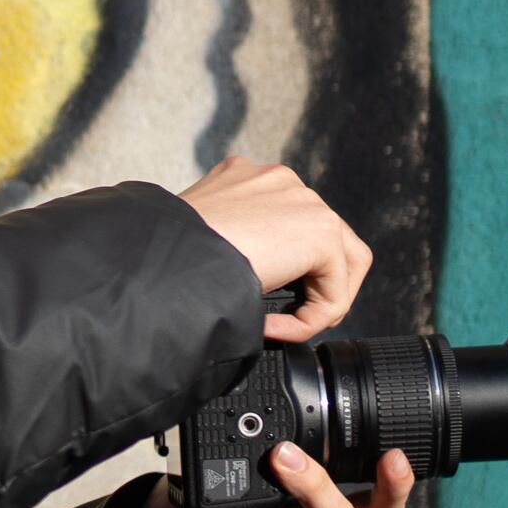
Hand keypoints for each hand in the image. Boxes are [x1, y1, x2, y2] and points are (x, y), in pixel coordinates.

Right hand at [175, 157, 370, 342]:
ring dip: (317, 304)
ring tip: (285, 327)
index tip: (253, 299)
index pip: (291, 223)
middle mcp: (280, 182)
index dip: (284, 270)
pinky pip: (336, 288)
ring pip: (344, 262)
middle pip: (329, 239)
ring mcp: (303, 200)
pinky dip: (310, 319)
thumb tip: (250, 276)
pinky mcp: (319, 229)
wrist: (162, 259)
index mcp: (248, 180)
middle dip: (312, 286)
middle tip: (285, 319)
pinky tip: (272, 326)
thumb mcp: (200, 241)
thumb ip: (232, 243)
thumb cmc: (166, 258)